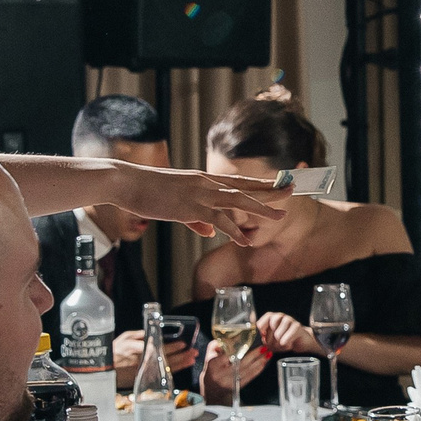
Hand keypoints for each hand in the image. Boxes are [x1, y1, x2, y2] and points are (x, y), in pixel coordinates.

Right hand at [107, 162, 288, 242]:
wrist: (127, 183)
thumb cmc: (146, 191)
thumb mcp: (174, 203)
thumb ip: (195, 218)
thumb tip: (209, 230)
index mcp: (203, 179)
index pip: (238, 181)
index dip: (261, 184)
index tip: (280, 184)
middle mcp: (206, 183)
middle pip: (246, 187)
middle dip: (271, 190)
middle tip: (293, 190)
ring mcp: (199, 194)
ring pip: (238, 200)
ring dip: (261, 208)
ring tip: (281, 215)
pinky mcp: (190, 207)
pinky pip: (218, 219)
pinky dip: (233, 230)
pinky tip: (245, 240)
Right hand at [115, 330, 198, 380]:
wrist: (103, 370)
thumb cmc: (114, 352)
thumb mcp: (125, 337)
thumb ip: (140, 334)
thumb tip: (156, 332)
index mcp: (136, 348)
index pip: (159, 347)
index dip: (172, 346)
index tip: (183, 343)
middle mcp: (141, 360)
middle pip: (165, 358)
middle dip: (181, 355)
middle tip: (193, 351)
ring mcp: (144, 371)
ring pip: (165, 367)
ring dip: (180, 363)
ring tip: (191, 359)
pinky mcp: (144, 379)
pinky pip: (161, 375)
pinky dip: (173, 370)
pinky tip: (182, 366)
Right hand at [200, 339, 267, 398]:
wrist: (212, 388)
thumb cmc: (212, 368)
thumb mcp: (209, 355)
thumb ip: (216, 345)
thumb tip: (229, 336)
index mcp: (214, 365)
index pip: (228, 355)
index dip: (239, 348)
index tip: (248, 341)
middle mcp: (222, 375)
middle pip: (241, 363)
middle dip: (254, 355)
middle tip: (263, 347)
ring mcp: (230, 382)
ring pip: (248, 370)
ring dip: (260, 361)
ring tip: (268, 353)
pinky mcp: (237, 387)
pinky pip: (250, 377)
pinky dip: (258, 369)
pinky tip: (264, 362)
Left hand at [256, 310, 316, 355]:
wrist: (301, 341)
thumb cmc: (284, 339)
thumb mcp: (272, 339)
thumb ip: (264, 337)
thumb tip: (262, 339)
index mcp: (271, 318)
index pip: (260, 324)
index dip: (261, 334)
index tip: (264, 339)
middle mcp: (279, 316)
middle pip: (269, 330)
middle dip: (270, 342)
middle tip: (274, 347)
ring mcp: (288, 319)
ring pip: (277, 335)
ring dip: (278, 344)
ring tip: (282, 346)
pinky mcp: (297, 326)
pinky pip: (286, 337)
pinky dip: (286, 344)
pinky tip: (289, 345)